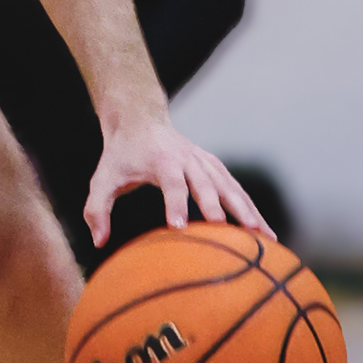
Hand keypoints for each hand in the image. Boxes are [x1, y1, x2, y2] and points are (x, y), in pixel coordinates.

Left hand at [84, 115, 271, 247]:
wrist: (141, 120)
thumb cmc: (121, 155)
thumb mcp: (103, 178)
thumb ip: (96, 209)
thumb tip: (98, 242)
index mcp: (161, 160)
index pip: (171, 183)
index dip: (175, 204)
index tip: (177, 228)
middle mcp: (188, 159)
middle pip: (206, 183)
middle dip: (217, 208)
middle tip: (227, 233)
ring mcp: (205, 162)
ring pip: (229, 186)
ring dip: (247, 210)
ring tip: (263, 238)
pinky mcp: (215, 167)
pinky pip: (236, 189)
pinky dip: (252, 208)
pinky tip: (265, 233)